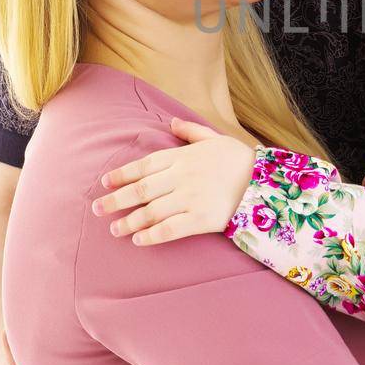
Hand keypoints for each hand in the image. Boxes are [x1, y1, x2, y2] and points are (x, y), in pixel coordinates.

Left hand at [91, 119, 256, 244]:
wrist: (266, 183)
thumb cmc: (240, 160)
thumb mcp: (215, 138)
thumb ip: (191, 131)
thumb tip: (171, 124)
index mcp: (183, 157)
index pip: (144, 165)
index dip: (122, 174)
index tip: (105, 182)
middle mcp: (182, 177)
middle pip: (141, 190)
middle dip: (116, 200)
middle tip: (97, 209)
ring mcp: (191, 199)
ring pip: (151, 211)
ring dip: (129, 221)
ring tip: (114, 229)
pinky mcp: (202, 220)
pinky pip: (171, 229)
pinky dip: (152, 236)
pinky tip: (139, 240)